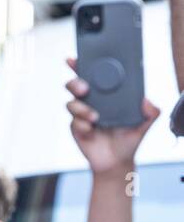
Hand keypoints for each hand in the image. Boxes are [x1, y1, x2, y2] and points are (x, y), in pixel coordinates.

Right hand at [64, 58, 158, 174]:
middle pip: (74, 85)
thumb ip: (151, 111)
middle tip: (84, 89)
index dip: (82, 66)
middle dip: (75, 83)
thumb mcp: (145, 123)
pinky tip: (91, 130)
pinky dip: (82, 124)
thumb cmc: (129, 139)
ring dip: (81, 109)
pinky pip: (73, 121)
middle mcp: (92, 102)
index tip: (75, 59)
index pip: (94, 77)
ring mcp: (82, 114)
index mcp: (107, 96)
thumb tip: (146, 100)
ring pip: (71, 103)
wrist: (116, 161)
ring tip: (94, 118)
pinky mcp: (76, 127)